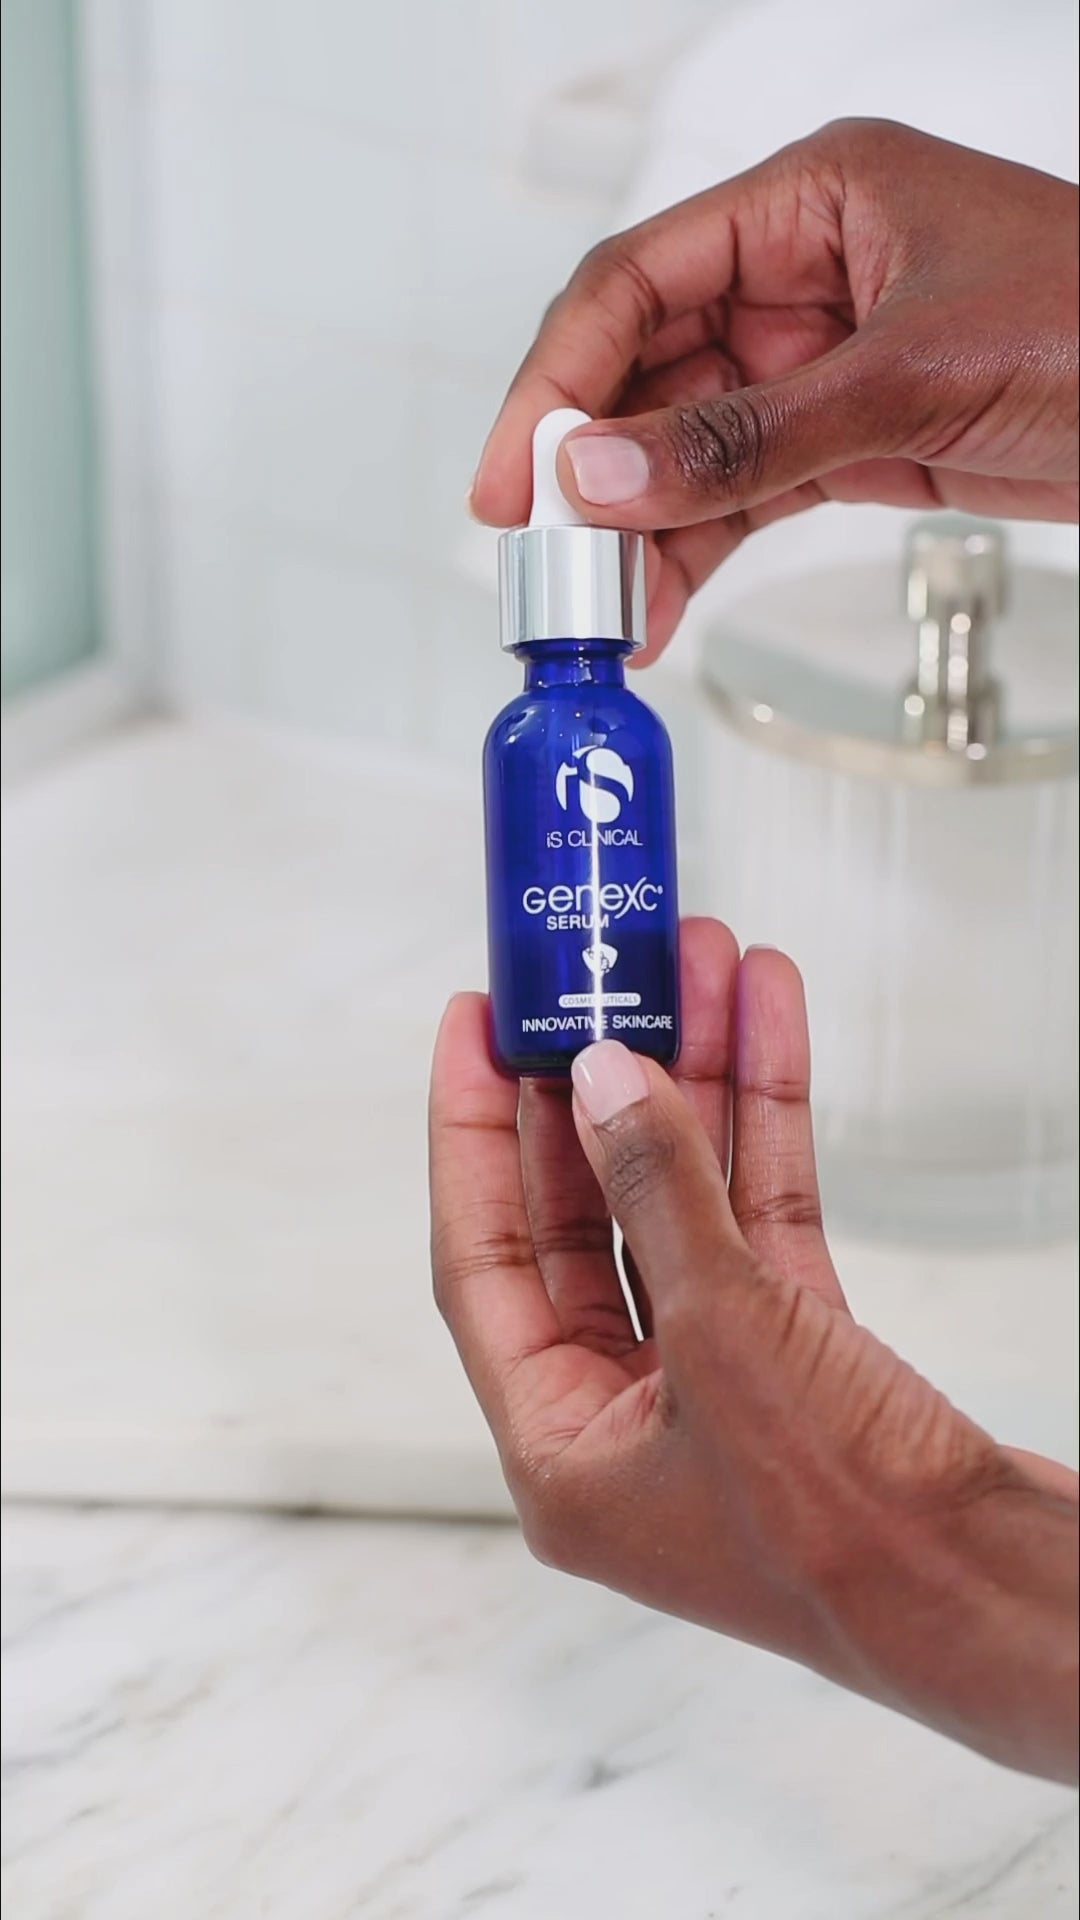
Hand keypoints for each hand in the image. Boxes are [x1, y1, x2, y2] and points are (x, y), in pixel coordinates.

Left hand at [429, 920, 1078, 1782]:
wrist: (999, 1595)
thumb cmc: (847, 1527)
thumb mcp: (723, 1337)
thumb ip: (654, 1195)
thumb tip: (600, 1082)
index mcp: (559, 1449)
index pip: (481, 1256)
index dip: (471, 1130)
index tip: (477, 1022)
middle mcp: (624, 1420)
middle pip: (583, 1217)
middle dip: (598, 1086)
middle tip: (601, 978)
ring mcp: (716, 1387)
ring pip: (683, 1202)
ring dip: (694, 1082)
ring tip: (702, 968)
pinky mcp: (803, 1358)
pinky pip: (764, 1218)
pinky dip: (766, 1125)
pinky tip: (769, 1028)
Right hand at [470, 120, 1078, 658]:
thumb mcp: (910, 380)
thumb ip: (749, 437)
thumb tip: (606, 475)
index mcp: (812, 200)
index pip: (638, 281)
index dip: (560, 379)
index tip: (518, 476)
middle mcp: (804, 275)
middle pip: (647, 369)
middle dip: (592, 469)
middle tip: (548, 559)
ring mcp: (823, 361)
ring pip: (688, 445)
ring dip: (641, 529)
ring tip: (605, 609)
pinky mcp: (851, 438)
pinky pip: (744, 492)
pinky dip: (698, 549)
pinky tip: (662, 603)